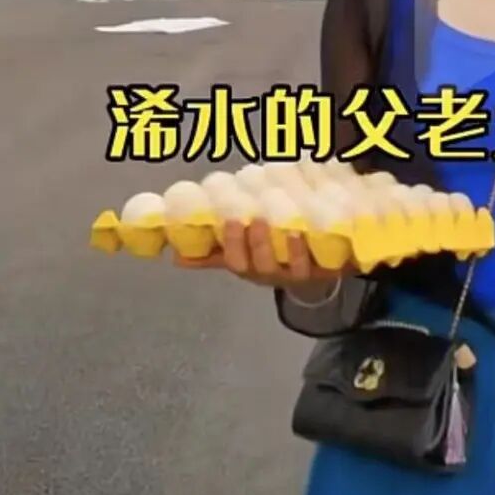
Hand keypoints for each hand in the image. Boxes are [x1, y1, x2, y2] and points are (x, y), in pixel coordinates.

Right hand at [173, 217, 348, 288]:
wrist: (318, 269)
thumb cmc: (273, 255)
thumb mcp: (244, 254)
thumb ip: (214, 253)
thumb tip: (176, 258)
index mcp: (247, 267)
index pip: (233, 260)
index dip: (230, 243)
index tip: (228, 221)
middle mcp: (268, 274)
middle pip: (254, 266)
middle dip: (251, 244)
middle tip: (249, 219)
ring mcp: (293, 275)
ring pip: (283, 268)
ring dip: (280, 248)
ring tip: (277, 225)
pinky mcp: (318, 272)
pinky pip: (309, 266)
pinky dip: (302, 251)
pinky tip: (299, 233)